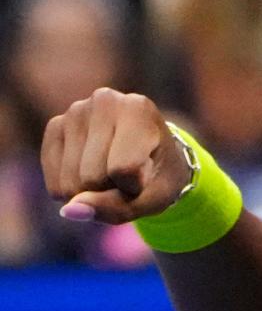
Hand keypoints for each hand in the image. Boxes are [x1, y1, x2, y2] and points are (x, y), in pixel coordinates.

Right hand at [42, 88, 191, 225]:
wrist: (148, 152)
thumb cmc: (157, 175)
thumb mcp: (153, 198)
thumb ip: (117, 208)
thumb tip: (68, 210)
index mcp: (138, 109)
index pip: (123, 170)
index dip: (134, 187)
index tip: (146, 174)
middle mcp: (104, 101)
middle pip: (93, 178)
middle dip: (110, 190)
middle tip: (127, 174)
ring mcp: (75, 112)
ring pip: (71, 183)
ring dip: (91, 192)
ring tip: (110, 170)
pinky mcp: (55, 126)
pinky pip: (55, 183)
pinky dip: (73, 192)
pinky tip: (89, 171)